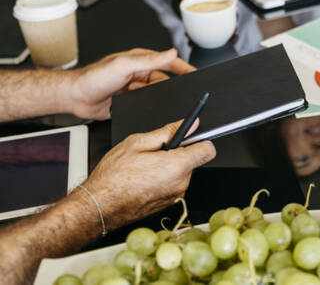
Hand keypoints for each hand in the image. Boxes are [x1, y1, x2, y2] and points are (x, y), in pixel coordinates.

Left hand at [68, 48, 194, 119]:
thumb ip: (149, 60)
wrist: (75, 98)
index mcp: (141, 61)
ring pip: (159, 94)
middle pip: (167, 80)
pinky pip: (149, 105)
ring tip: (167, 103)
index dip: (185, 68)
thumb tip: (171, 53)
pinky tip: (153, 110)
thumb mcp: (123, 65)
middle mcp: (140, 73)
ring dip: (163, 98)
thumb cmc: (93, 78)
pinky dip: (153, 108)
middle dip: (176, 87)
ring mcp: (137, 88)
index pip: (169, 62)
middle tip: (186, 93)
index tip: (197, 74)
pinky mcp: (132, 102)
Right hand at [80, 120, 215, 230]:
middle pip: (192, 161)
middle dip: (177, 153)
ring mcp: (175, 196)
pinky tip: (143, 179)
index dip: (199, 140)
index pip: (208, 149)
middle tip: (154, 153)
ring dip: (168, 167)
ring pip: (181, 173)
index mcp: (176, 166)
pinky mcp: (168, 204)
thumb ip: (168, 131)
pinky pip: (173, 185)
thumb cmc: (113, 176)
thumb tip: (188, 125)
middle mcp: (180, 184)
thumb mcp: (137, 142)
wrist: (99, 206)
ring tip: (144, 168)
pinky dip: (163, 179)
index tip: (189, 137)